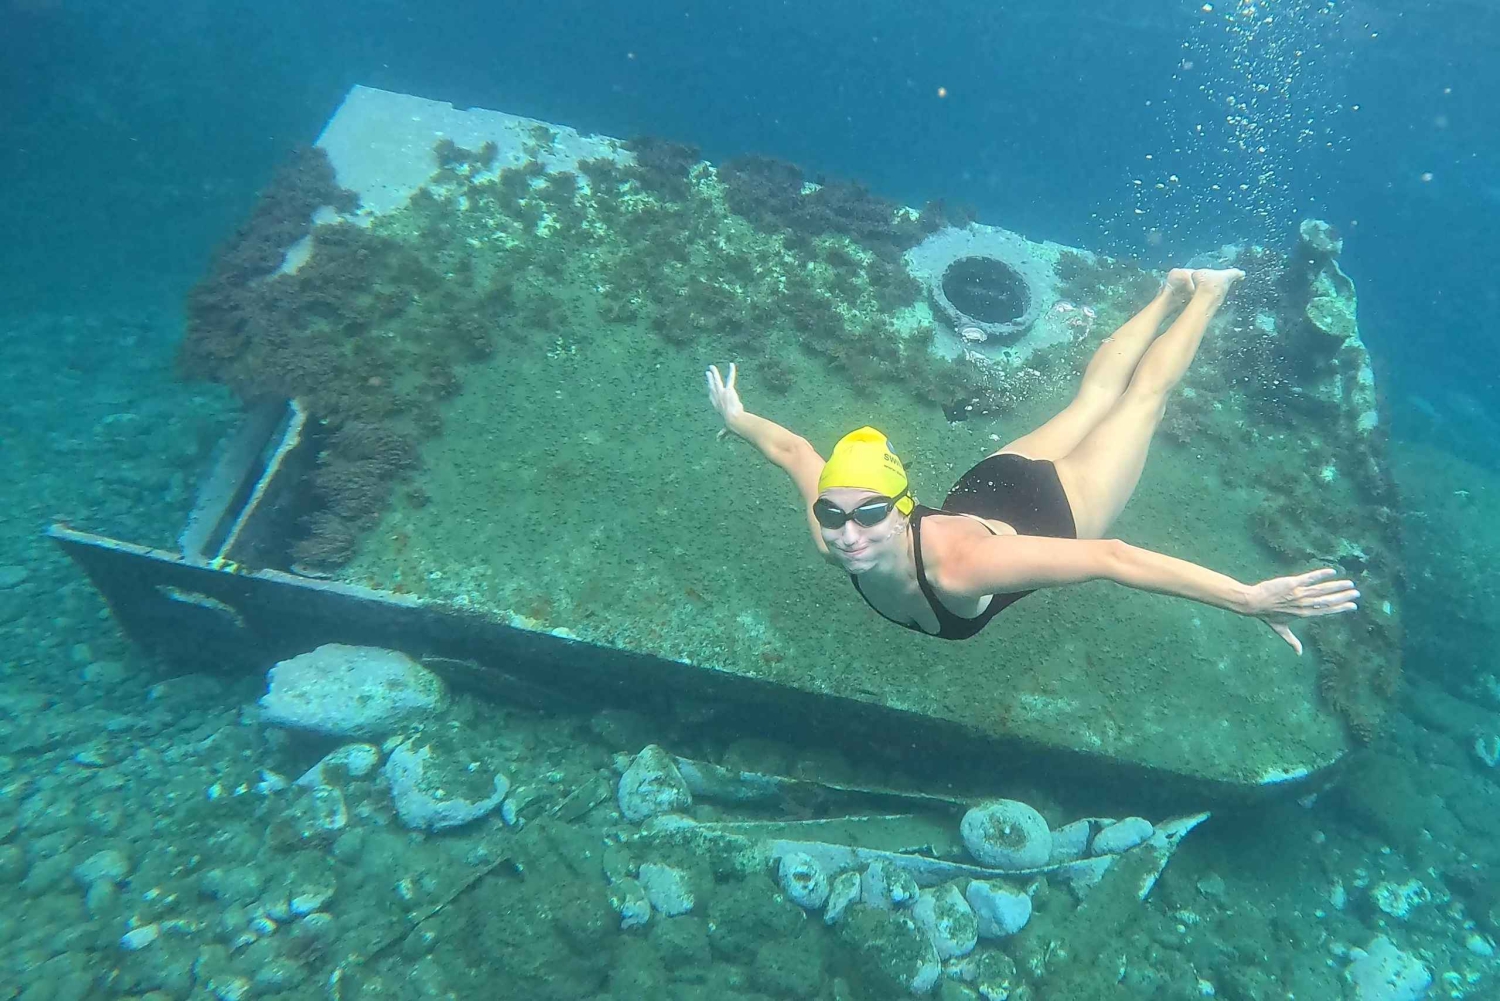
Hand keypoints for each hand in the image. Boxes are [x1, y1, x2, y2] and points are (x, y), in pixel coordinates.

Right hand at [705, 363, 744, 431]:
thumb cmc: (731, 425)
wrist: (734, 420)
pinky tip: (732, 365)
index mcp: (717, 406)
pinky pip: (730, 379)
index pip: (712, 397)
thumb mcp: (726, 429)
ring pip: (717, 381)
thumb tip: (719, 440)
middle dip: (710, 380)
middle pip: (712, 387)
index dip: (710, 392)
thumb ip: (723, 433)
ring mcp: (722, 393)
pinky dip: (731, 371)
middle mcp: (717, 399)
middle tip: (708, 373)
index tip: (709, 387)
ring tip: (712, 367)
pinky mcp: (729, 390)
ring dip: (714, 374)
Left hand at [1242, 567, 1359, 654]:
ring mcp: (1298, 594)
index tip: (1353, 606)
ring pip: (1321, 590)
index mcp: (1304, 614)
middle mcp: (1304, 604)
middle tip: (1356, 593)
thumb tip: (1299, 653)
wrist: (1253, 603)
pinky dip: (1320, 575)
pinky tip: (1332, 572)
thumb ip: (1291, 640)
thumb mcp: (1280, 629)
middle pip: (1327, 600)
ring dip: (1336, 586)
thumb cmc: (1266, 615)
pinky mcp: (1292, 583)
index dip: (1340, 608)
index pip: (1326, 611)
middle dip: (1343, 597)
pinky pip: (1309, 578)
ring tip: (1349, 583)